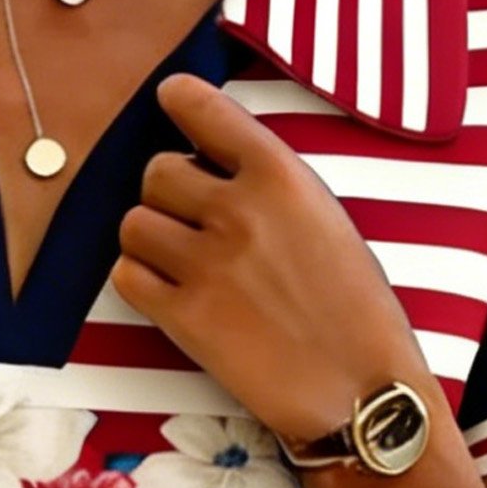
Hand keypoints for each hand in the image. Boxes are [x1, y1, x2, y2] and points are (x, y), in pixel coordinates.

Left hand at [113, 70, 433, 446]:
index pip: (203, 108)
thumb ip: (272, 187)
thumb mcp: (328, 219)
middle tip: (193, 219)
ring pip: (133, 223)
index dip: (178, 100)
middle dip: (169, 192)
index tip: (170, 99)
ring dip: (150, 237)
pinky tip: (168, 291)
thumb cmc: (357, 309)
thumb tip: (215, 167)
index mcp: (281, 174)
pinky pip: (127, 276)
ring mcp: (207, 265)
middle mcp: (237, 210)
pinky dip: (140, 279)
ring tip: (181, 260)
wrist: (359, 389)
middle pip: (157, 171)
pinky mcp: (184, 318)